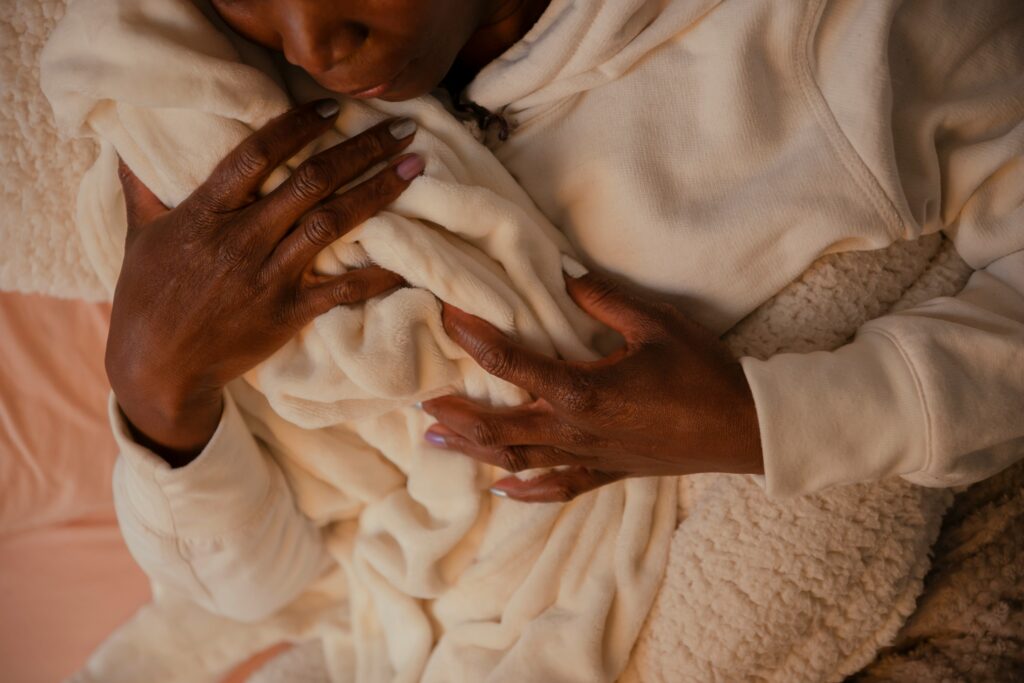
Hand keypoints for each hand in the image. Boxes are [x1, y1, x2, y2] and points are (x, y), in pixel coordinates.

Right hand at [107, 100, 423, 464]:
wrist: (156, 367)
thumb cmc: (145, 297)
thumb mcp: (140, 235)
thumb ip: (145, 187)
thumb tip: (131, 143)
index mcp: (205, 213)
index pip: (257, 155)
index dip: (298, 126)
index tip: (334, 106)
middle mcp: (241, 239)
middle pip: (310, 182)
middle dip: (361, 149)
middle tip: (402, 127)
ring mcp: (267, 278)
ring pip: (331, 224)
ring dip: (377, 193)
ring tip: (414, 169)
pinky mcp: (286, 314)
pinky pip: (341, 291)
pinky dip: (377, 277)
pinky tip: (410, 261)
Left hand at [422, 270, 762, 501]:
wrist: (745, 427)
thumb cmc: (702, 371)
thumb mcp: (655, 321)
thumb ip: (603, 298)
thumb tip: (562, 274)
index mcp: (582, 389)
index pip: (510, 363)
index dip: (473, 337)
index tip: (446, 316)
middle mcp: (575, 430)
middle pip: (499, 426)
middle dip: (457, 412)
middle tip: (421, 399)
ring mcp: (590, 457)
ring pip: (518, 460)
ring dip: (474, 451)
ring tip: (438, 440)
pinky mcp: (608, 473)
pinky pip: (559, 487)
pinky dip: (527, 490)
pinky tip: (504, 489)